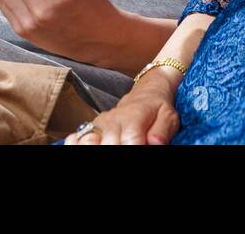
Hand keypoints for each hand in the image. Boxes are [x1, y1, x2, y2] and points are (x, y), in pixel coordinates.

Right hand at [63, 70, 180, 144]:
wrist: (146, 93)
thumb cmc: (158, 109)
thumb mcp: (168, 117)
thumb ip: (162, 131)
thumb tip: (156, 144)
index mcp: (134, 117)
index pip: (130, 142)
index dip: (135, 150)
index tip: (142, 151)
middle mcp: (113, 120)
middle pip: (108, 145)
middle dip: (117, 151)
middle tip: (129, 150)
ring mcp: (100, 124)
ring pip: (89, 142)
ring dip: (97, 148)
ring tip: (111, 147)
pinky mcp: (91, 127)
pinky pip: (77, 137)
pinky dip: (76, 143)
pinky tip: (83, 147)